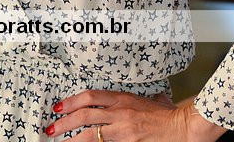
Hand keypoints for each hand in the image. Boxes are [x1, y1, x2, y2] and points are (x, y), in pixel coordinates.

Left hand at [45, 89, 222, 141]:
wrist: (181, 126)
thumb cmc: (166, 114)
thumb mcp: (144, 99)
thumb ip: (130, 100)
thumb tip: (121, 101)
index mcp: (121, 98)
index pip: (90, 96)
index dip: (72, 101)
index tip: (60, 107)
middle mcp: (119, 112)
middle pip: (84, 114)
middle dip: (64, 122)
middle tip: (51, 127)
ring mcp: (123, 129)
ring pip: (90, 133)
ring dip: (72, 138)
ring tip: (59, 140)